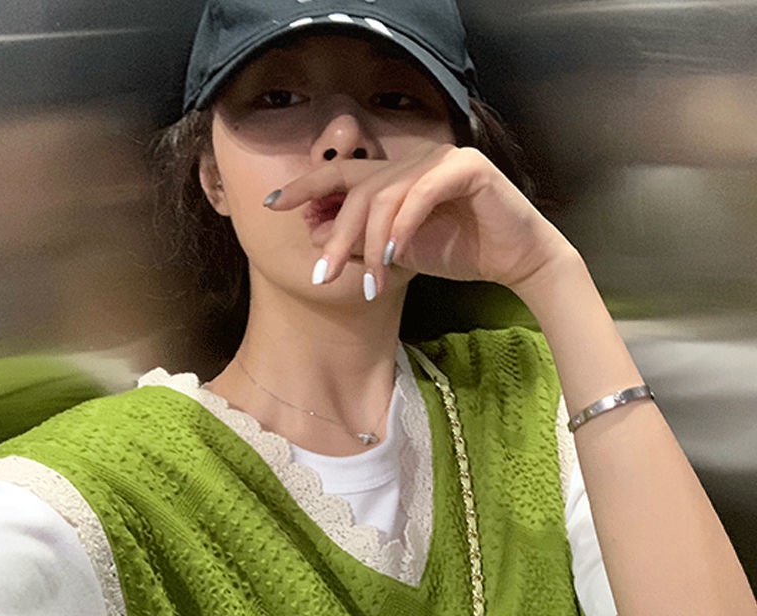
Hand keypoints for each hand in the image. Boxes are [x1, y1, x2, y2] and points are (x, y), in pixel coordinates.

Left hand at [264, 143, 577, 296]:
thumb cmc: (458, 252)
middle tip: (323, 274)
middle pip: (357, 191)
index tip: (273, 204)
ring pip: (385, 196)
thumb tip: (317, 237)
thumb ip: (362, 243)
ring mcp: (440, 159)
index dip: (306, 186)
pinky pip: (421, 195)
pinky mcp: (466, 168)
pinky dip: (403, 227)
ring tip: (370, 282)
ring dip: (371, 243)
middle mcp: (413, 160)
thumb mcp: (398, 253)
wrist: (514, 260)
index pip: (341, 174)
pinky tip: (393, 257)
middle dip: (337, 236)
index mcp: (395, 176)